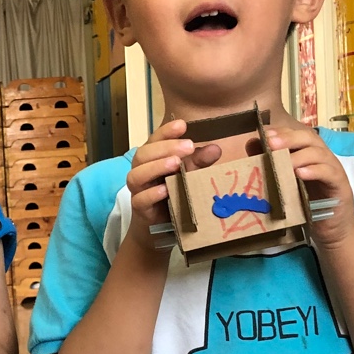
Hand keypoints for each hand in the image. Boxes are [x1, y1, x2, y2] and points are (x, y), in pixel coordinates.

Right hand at [124, 119, 222, 249]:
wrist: (158, 229)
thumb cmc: (173, 196)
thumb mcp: (188, 176)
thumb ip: (199, 162)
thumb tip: (216, 148)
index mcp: (152, 158)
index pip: (154, 140)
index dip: (166, 131)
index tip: (182, 124)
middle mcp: (141, 171)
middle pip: (143, 154)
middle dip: (165, 147)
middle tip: (188, 146)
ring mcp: (138, 190)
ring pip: (137, 175)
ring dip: (156, 167)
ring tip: (175, 164)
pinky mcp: (139, 210)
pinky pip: (140, 200)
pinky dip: (152, 194)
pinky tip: (165, 190)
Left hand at [270, 125, 353, 250]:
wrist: (332, 229)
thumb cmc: (307, 205)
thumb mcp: (286, 184)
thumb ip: (271, 164)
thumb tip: (252, 145)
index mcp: (309, 154)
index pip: (297, 135)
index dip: (282, 132)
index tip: (264, 134)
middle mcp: (322, 158)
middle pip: (309, 138)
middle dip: (289, 138)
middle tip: (271, 143)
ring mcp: (333, 170)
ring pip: (319, 154)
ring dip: (300, 155)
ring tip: (283, 161)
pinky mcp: (340, 185)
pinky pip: (329, 173)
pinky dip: (315, 171)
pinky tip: (300, 174)